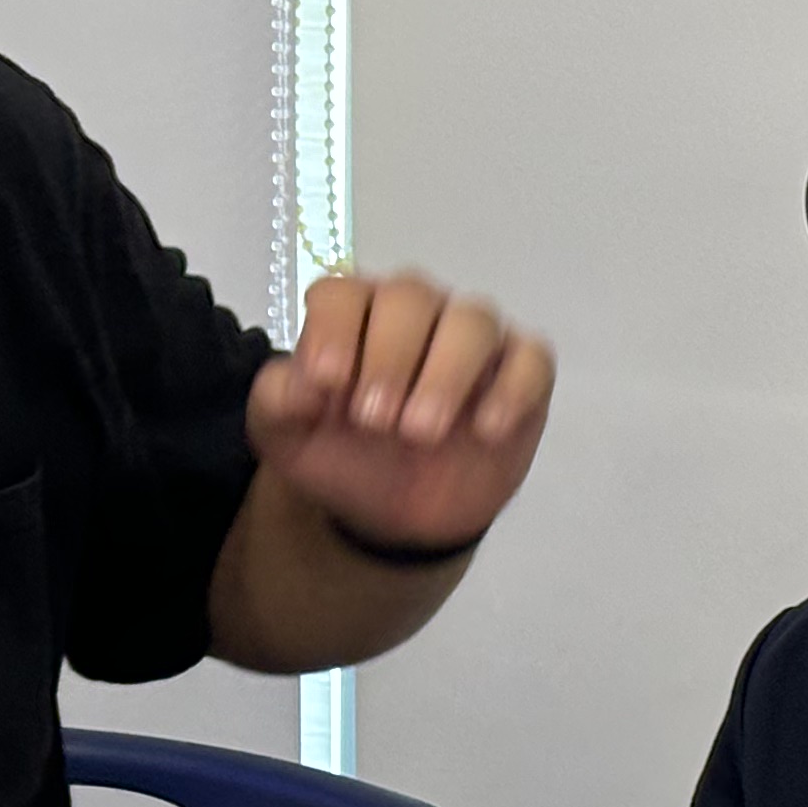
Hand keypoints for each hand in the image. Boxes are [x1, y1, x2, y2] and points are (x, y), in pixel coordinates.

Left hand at [246, 270, 552, 557]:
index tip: (326, 383)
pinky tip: (485, 430)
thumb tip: (301, 382)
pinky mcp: (519, 371)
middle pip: (410, 297)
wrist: (390, 513)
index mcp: (352, 313)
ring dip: (447, 374)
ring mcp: (469, 337)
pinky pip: (530, 359)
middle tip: (374, 422)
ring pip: (472, 321)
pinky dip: (512, 389)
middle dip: (390, 358)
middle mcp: (413, 311)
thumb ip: (276, 401)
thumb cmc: (338, 453)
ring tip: (420, 433)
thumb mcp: (285, 436)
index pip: (343, 293)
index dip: (334, 330)